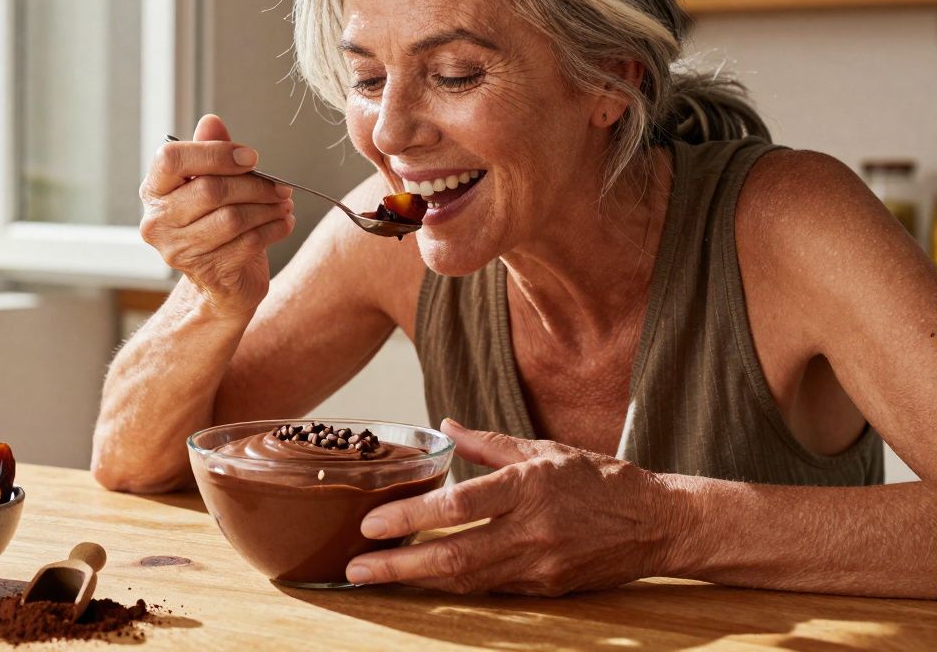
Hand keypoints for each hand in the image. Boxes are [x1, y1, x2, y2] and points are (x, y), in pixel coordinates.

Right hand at [140, 114, 295, 314]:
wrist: (221, 283)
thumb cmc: (215, 226)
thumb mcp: (211, 185)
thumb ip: (209, 153)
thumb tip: (211, 122)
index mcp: (154, 191)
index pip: (173, 159)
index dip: (215, 153)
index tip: (251, 158)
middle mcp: (158, 222)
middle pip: (210, 190)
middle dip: (254, 185)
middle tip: (280, 185)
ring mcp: (179, 251)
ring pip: (232, 218)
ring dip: (267, 208)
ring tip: (284, 203)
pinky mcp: (207, 272)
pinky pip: (248, 242)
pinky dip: (274, 229)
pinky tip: (284, 222)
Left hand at [345, 419, 677, 595]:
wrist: (658, 523)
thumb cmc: (598, 479)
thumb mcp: (543, 449)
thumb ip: (488, 444)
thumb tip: (443, 426)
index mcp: (529, 485)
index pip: (459, 504)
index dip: (411, 517)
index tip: (372, 523)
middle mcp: (532, 529)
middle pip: (454, 555)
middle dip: (399, 565)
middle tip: (355, 568)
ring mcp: (540, 564)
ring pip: (467, 580)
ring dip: (417, 581)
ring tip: (375, 577)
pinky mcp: (546, 588)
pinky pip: (489, 589)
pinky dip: (453, 586)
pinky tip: (422, 581)